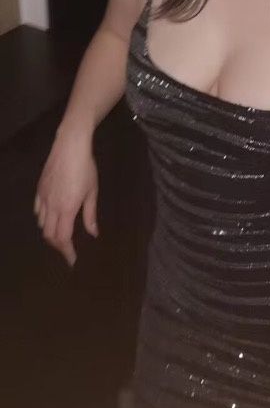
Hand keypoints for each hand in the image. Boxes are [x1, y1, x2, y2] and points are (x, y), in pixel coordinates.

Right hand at [33, 128, 98, 267]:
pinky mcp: (39, 190)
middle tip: (68, 250)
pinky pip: (37, 211)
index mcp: (67, 209)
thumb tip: (93, 233)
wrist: (70, 147)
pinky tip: (49, 219)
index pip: (63, 238)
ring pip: (41, 224)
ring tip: (60, 235)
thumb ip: (90, 215)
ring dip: (50, 233)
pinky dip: (42, 220)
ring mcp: (43, 198)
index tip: (72, 260)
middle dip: (58, 246)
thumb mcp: (92, 192)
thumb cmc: (86, 168)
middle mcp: (52, 206)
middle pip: (49, 235)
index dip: (67, 252)